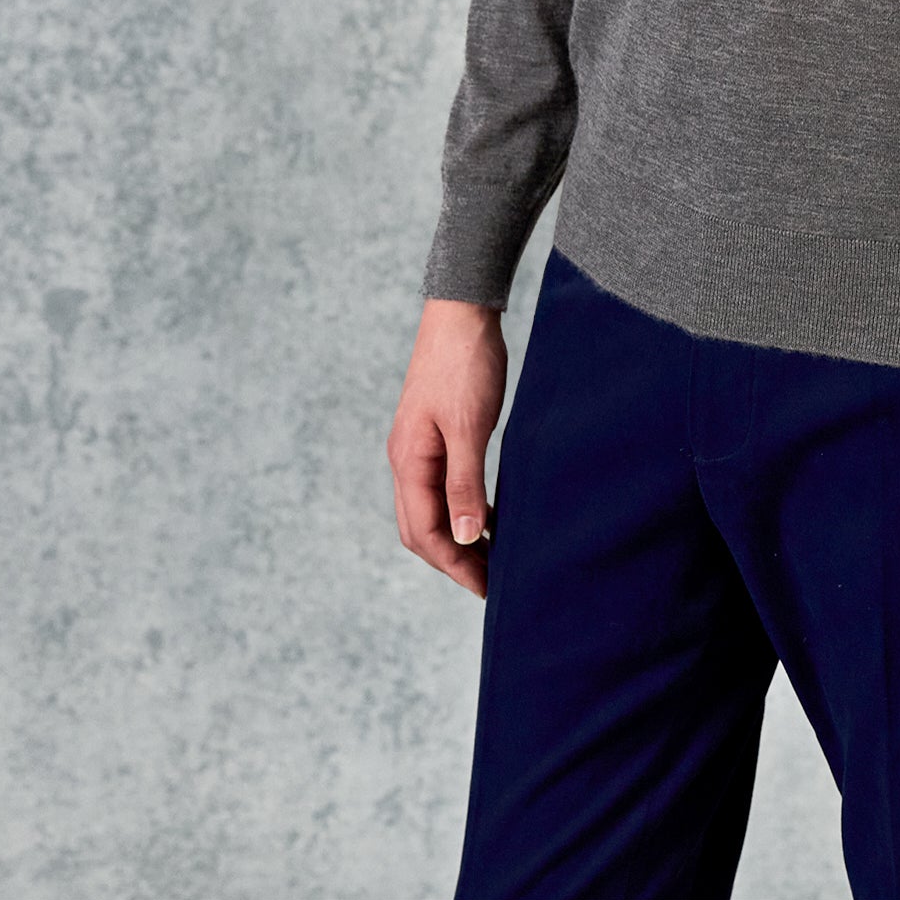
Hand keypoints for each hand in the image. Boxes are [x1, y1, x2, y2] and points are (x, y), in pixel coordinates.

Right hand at [386, 299, 507, 596]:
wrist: (464, 311)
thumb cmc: (466, 364)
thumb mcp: (469, 426)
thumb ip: (464, 482)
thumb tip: (464, 539)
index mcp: (408, 461)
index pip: (424, 533)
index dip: (454, 566)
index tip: (487, 588)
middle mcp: (407, 459)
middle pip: (421, 529)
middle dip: (453, 560)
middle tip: (491, 583)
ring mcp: (419, 446)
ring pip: (431, 509)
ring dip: (457, 537)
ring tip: (492, 556)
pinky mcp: (436, 433)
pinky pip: (442, 486)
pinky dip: (462, 508)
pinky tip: (488, 514)